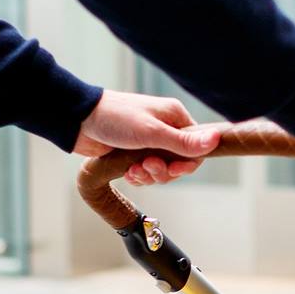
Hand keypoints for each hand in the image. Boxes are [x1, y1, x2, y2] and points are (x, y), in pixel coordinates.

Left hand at [73, 91, 220, 185]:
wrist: (78, 121)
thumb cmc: (115, 119)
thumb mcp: (151, 133)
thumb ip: (183, 141)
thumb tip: (216, 139)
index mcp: (174, 117)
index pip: (196, 148)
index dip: (186, 164)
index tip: (172, 168)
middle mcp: (164, 129)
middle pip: (179, 163)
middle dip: (163, 171)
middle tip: (146, 166)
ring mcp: (149, 142)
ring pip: (161, 171)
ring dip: (148, 176)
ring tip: (134, 169)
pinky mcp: (134, 153)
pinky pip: (145, 173)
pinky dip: (138, 176)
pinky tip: (127, 171)